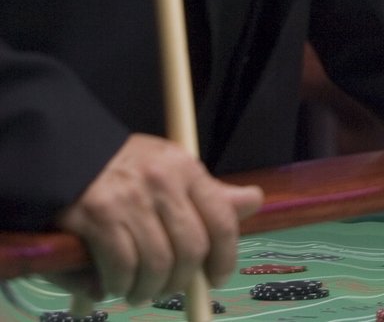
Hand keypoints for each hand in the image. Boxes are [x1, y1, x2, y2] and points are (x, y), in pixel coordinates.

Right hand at [53, 133, 261, 304]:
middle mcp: (163, 183)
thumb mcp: (171, 169)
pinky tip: (112, 287)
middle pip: (190, 249)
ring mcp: (130, 200)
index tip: (218, 278)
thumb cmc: (125, 168)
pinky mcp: (97, 217)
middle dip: (182, 281)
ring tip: (139, 293)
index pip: (221, 220)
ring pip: (156, 264)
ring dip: (148, 290)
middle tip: (168, 291)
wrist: (66, 153)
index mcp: (186, 169)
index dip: (225, 257)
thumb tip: (253, 201)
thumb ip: (209, 193)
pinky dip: (119, 286)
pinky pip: (121, 266)